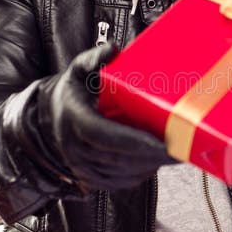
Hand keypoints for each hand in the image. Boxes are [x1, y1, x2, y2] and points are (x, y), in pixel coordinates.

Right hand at [36, 43, 175, 191]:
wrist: (51, 118)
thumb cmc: (72, 93)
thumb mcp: (78, 70)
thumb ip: (94, 58)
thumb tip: (112, 49)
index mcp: (74, 120)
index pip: (104, 135)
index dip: (134, 142)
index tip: (161, 144)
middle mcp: (76, 148)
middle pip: (118, 158)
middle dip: (152, 156)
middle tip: (180, 150)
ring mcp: (82, 167)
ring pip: (121, 173)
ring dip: (149, 166)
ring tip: (174, 155)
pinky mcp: (90, 179)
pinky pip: (119, 182)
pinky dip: (140, 174)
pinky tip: (155, 163)